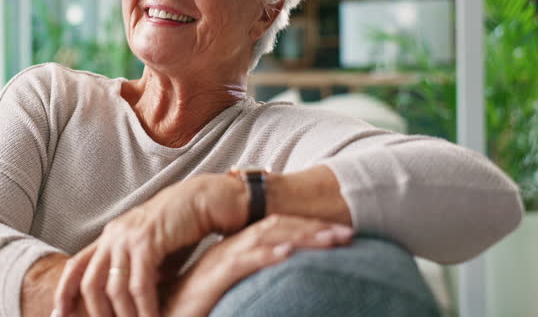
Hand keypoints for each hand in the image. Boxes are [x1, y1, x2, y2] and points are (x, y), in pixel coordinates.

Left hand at [53, 174, 246, 316]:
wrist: (207, 200)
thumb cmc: (183, 230)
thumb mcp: (153, 255)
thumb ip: (137, 274)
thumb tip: (130, 305)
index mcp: (110, 236)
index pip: (76, 266)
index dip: (64, 292)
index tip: (59, 315)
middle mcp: (114, 235)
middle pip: (90, 282)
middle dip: (96, 313)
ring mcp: (128, 237)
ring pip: (114, 288)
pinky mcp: (147, 241)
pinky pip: (140, 284)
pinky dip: (144, 308)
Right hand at [162, 214, 354, 316]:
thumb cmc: (188, 314)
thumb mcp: (229, 299)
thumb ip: (250, 289)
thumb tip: (280, 290)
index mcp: (231, 255)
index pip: (274, 233)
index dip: (307, 231)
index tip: (339, 236)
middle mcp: (225, 253)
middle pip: (275, 230)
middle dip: (314, 229)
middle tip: (349, 232)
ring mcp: (217, 265)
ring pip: (265, 240)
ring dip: (301, 237)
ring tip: (333, 238)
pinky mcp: (209, 282)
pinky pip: (241, 263)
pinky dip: (265, 255)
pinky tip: (288, 253)